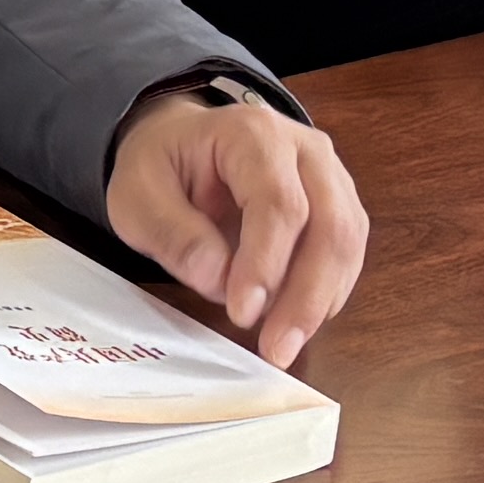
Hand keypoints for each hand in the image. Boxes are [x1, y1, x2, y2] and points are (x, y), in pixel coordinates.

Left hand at [104, 81, 370, 370]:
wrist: (182, 144)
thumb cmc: (162, 168)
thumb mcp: (136, 195)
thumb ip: (171, 233)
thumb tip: (217, 278)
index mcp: (252, 133)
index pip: (278, 203)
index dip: (265, 264)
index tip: (243, 313)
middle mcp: (305, 149)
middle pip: (330, 225)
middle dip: (305, 295)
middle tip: (277, 348)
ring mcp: (330, 176)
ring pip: (347, 243)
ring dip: (320, 301)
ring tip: (285, 344)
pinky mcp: (338, 205)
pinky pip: (347, 253)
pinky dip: (327, 293)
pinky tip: (299, 322)